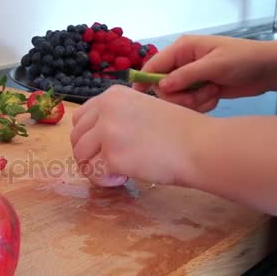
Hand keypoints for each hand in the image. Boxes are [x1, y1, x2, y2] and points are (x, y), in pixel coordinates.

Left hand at [70, 85, 208, 185]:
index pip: (81, 117)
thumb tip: (94, 137)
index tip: (104, 148)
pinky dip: (104, 180)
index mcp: (112, 95)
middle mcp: (105, 109)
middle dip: (89, 154)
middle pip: (76, 137)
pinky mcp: (111, 156)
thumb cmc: (179, 131)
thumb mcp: (142, 108)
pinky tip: (123, 177)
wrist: (200, 146)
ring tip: (118, 171)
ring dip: (95, 168)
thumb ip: (117, 116)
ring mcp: (107, 131)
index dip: (89, 137)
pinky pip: (93, 173)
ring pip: (80, 156)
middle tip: (110, 164)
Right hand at [133, 35, 271, 111]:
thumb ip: (186, 75)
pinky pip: (189, 104)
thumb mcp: (215, 65)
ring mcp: (190, 77)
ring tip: (213, 92)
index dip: (144, 79)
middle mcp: (182, 63)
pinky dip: (202, 104)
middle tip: (198, 96)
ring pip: (176, 98)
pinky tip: (216, 96)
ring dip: (194, 101)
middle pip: (163, 87)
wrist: (268, 70)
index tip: (139, 96)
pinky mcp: (198, 90)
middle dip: (180, 96)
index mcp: (182, 49)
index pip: (154, 64)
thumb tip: (160, 86)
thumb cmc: (243, 60)